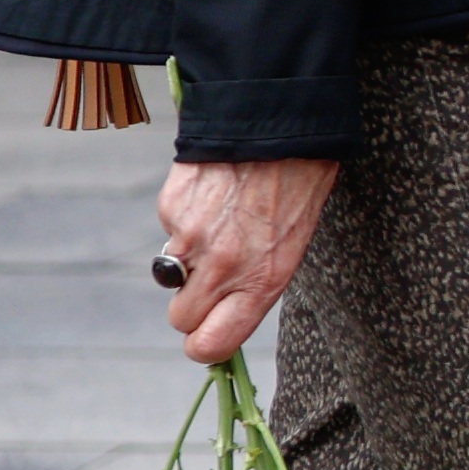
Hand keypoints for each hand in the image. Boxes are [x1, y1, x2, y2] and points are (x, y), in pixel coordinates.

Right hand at [156, 155, 339, 366]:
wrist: (279, 125)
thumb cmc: (299, 183)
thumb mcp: (294, 244)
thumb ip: (257, 280)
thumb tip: (227, 306)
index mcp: (262, 281)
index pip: (212, 344)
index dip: (204, 345)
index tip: (207, 336)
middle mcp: (223, 267)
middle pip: (182, 318)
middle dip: (192, 305)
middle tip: (211, 280)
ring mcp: (191, 238)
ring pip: (170, 273)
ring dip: (187, 259)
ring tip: (220, 223)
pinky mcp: (171, 208)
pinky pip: (170, 229)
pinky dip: (185, 218)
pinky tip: (213, 194)